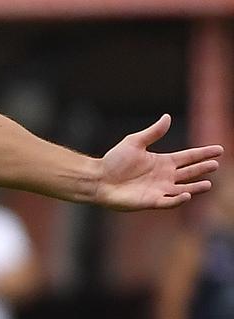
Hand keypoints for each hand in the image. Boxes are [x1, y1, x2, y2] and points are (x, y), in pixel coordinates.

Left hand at [96, 114, 222, 209]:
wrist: (99, 178)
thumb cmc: (114, 161)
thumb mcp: (135, 142)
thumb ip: (153, 132)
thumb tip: (167, 117)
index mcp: (162, 162)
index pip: (188, 157)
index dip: (202, 154)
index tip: (219, 149)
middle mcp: (164, 176)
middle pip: (189, 172)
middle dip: (202, 169)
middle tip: (216, 164)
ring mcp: (160, 190)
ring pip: (184, 189)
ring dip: (196, 187)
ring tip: (209, 183)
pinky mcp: (152, 201)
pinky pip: (169, 201)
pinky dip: (179, 199)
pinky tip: (187, 193)